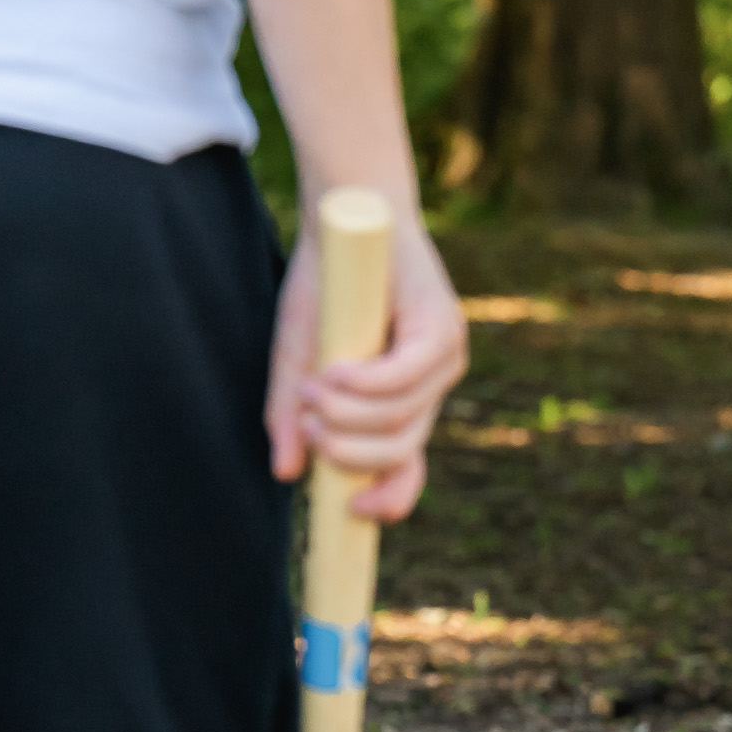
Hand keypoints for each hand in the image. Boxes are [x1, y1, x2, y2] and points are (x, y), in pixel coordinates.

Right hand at [268, 218, 465, 527]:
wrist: (344, 220)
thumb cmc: (322, 290)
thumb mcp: (298, 360)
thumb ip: (292, 415)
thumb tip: (287, 474)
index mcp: (404, 401)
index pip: (410, 466)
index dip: (392, 498)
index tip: (354, 511)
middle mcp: (433, 384)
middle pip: (402, 448)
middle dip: (350, 451)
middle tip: (308, 424)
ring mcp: (445, 357)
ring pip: (402, 416)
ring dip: (349, 415)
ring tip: (311, 392)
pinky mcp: (443, 327)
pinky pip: (405, 376)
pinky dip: (365, 383)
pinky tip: (332, 375)